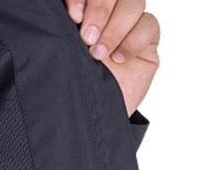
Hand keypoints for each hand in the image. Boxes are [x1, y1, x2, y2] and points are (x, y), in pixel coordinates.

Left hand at [64, 0, 159, 115]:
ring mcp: (129, 24)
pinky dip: (133, 41)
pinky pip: (149, 24)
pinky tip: (118, 59)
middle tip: (87, 37)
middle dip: (100, 10)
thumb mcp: (65, 55)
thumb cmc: (75, 84)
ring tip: (99, 54)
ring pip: (133, 4)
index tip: (73, 16)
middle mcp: (107, 14)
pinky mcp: (147, 39)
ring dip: (115, 28)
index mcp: (84, 11)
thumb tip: (65, 11)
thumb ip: (66, 29)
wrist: (95, 114)